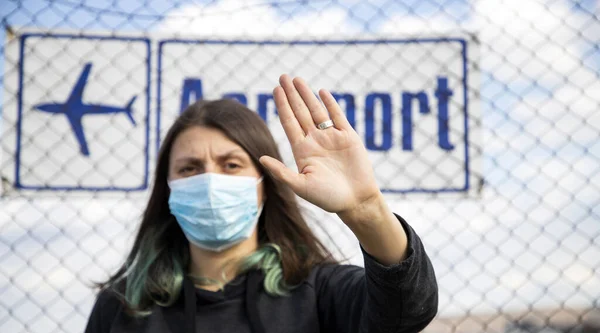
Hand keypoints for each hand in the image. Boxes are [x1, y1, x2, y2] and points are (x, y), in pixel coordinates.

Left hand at [259, 75, 380, 215]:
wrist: (356, 201)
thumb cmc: (327, 198)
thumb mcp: (301, 186)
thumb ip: (282, 172)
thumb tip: (261, 159)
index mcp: (302, 150)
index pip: (289, 122)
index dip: (282, 106)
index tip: (275, 89)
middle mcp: (315, 141)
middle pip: (300, 112)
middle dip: (291, 94)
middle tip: (283, 76)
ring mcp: (331, 138)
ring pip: (317, 111)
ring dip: (307, 95)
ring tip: (297, 79)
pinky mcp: (348, 137)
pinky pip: (337, 116)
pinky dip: (330, 104)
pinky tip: (321, 92)